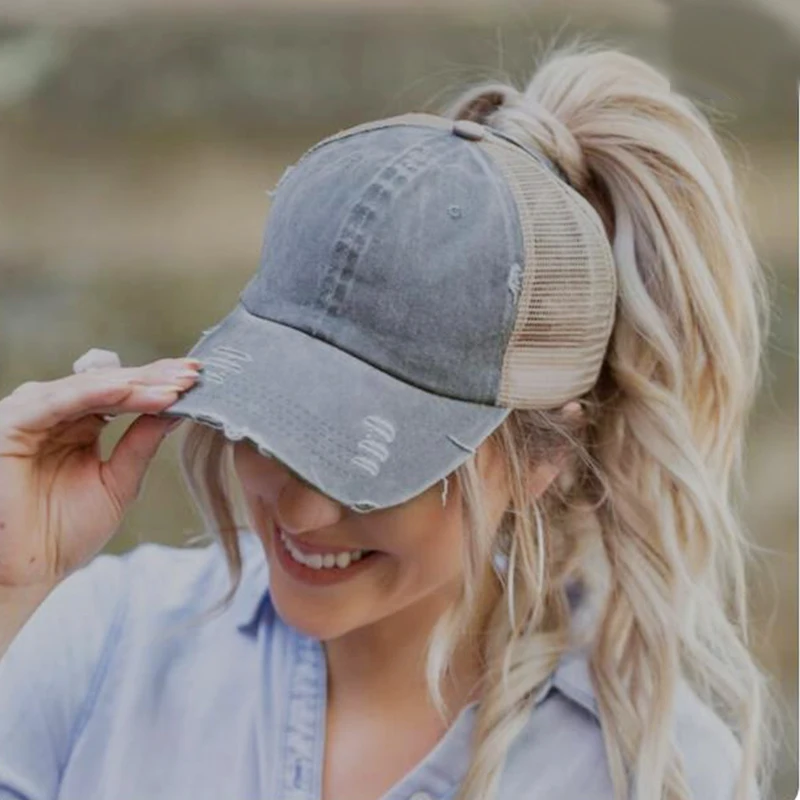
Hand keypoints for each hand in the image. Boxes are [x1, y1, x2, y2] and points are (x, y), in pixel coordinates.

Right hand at [0, 355, 200, 589]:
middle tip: (192, 374)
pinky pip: (58, 402)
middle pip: (109, 384)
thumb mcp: (118, 482)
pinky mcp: (10, 425)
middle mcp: (53, 414)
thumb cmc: (64, 534)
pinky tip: (129, 389)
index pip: (122, 393)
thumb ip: (141, 444)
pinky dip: (95, 392)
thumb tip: (176, 409)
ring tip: (172, 387)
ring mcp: (30, 416)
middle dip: (154, 378)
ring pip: (89, 387)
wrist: (28, 574)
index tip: (196, 379)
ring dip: (134, 384)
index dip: (158, 384)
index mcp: (77, 424)